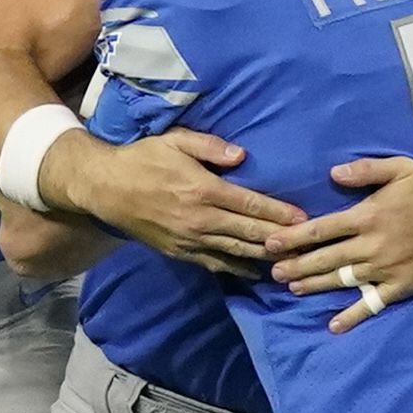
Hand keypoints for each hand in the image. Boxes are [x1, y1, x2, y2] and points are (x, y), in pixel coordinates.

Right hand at [48, 128, 301, 273]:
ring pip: (236, 252)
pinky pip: (214, 264)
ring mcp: (189, 240)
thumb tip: (243, 156)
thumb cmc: (143, 158)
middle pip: (249, 233)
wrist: (104, 188)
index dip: (279, 213)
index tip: (304, 218)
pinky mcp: (179, 253)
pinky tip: (256, 271)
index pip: (250, 204)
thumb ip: (211, 146)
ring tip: (291, 262)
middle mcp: (200, 220)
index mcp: (202, 190)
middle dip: (280, 239)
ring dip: (264, 258)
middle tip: (308, 244)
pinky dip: (237, 269)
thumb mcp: (175, 140)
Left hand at [266, 156, 412, 329]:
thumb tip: (331, 174)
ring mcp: (387, 268)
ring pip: (343, 280)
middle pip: (326, 258)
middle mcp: (373, 244)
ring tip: (293, 287)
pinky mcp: (402, 286)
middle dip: (296, 265)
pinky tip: (333, 326)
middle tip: (272, 271)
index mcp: (369, 215)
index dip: (294, 237)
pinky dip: (352, 316)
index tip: (271, 243)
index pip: (322, 229)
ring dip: (315, 285)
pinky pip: (372, 304)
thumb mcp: (401, 169)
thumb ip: (365, 171)